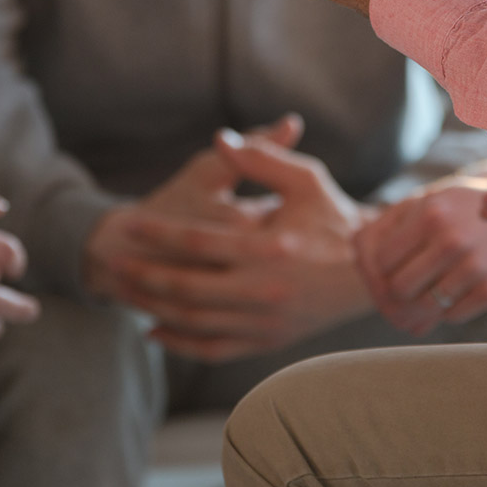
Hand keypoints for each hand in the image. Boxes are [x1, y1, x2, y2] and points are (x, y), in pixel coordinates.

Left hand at [93, 130, 375, 361]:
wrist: (373, 273)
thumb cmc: (336, 217)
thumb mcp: (306, 179)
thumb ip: (261, 157)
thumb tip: (221, 136)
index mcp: (272, 248)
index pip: (199, 242)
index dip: (159, 232)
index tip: (127, 223)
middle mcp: (266, 290)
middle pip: (188, 287)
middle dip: (144, 276)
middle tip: (113, 263)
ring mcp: (267, 322)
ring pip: (195, 322)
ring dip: (155, 308)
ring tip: (125, 292)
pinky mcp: (269, 341)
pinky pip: (214, 349)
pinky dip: (181, 343)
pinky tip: (154, 330)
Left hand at [354, 176, 486, 336]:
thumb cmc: (469, 208)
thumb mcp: (430, 200)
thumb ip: (389, 222)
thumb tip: (354, 253)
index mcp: (430, 212)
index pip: (380, 260)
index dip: (377, 271)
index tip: (385, 274)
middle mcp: (451, 239)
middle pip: (398, 288)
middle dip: (394, 294)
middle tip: (400, 294)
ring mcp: (475, 266)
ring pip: (422, 307)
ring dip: (418, 307)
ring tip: (423, 296)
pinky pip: (450, 316)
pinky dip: (446, 310)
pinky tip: (452, 294)